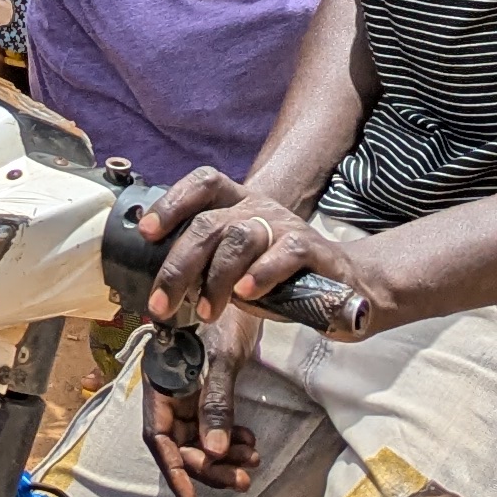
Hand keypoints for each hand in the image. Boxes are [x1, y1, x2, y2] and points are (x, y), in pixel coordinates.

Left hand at [142, 172, 386, 333]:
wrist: (350, 288)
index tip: (146, 233)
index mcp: (240, 206)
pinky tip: (246, 294)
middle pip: (210, 223)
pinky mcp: (315, 250)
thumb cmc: (285, 281)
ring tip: (205, 311)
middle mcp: (260, 208)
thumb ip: (210, 268)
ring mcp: (287, 225)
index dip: (172, 202)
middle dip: (179, 264)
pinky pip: (284, 252)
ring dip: (215, 278)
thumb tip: (165, 286)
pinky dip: (261, 273)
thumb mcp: (241, 270)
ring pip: (240, 237)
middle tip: (161, 303)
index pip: (203, 184)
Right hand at [142, 306, 264, 496]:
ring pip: (199, 438)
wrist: (243, 279)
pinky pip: (213, 425)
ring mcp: (188, 391)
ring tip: (252, 459)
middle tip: (241, 478)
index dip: (174, 470)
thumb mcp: (222, 359)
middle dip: (209, 467)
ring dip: (223, 454)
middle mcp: (170, 389)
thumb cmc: (225, 311)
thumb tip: (214, 454)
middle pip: (181, 443)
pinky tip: (250, 440)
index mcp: (162, 380)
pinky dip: (229, 437)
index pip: (159, 437)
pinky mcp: (206, 388)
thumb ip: (216, 405)